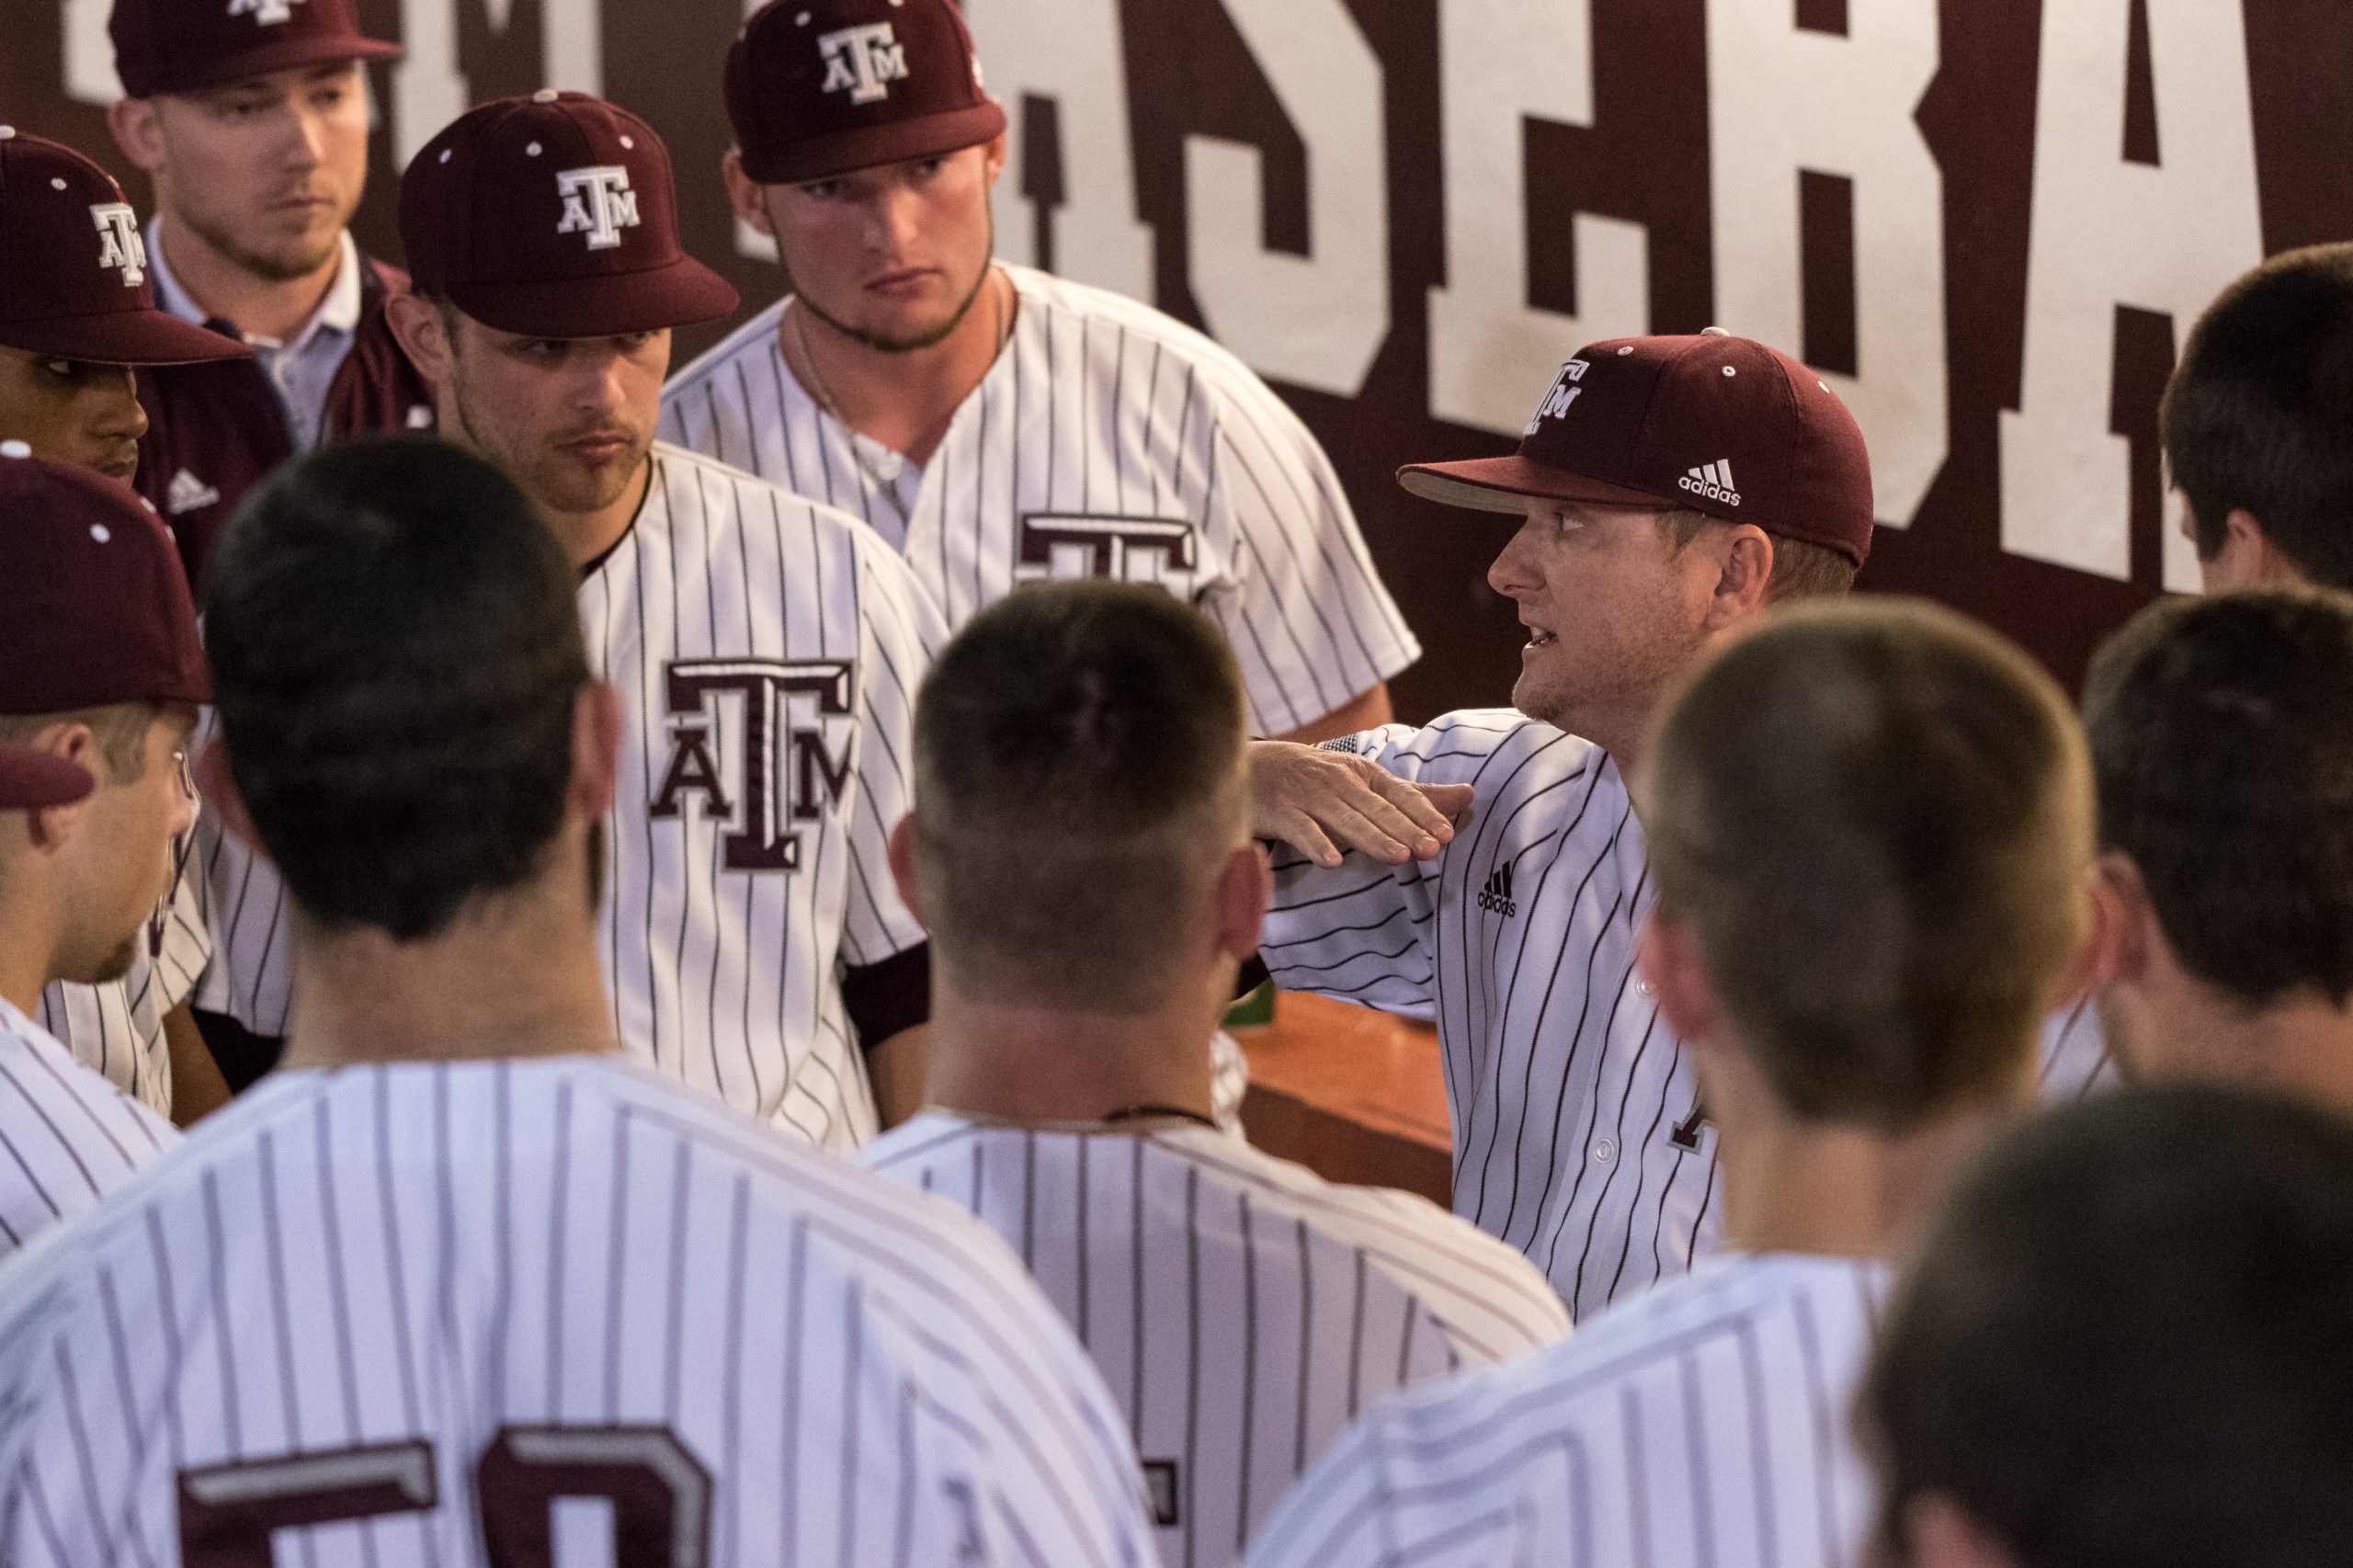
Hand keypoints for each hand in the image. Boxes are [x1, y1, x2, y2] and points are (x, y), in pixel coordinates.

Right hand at [1249, 741, 1474, 867]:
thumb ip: (1416, 794)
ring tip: (1399, 857)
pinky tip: (1333, 862)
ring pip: (1346, 821)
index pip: (1399, 794)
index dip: (1423, 814)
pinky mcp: (1281, 813)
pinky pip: (1302, 831)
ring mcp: (1309, 797)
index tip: (1447, 834)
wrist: (1253, 766)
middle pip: (1377, 810)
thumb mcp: (1367, 780)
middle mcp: (1339, 783)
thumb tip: (1469, 794)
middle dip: (1406, 829)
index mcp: (1363, 774)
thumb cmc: (1318, 778)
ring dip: (1373, 839)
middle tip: (1432, 850)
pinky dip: (1317, 845)